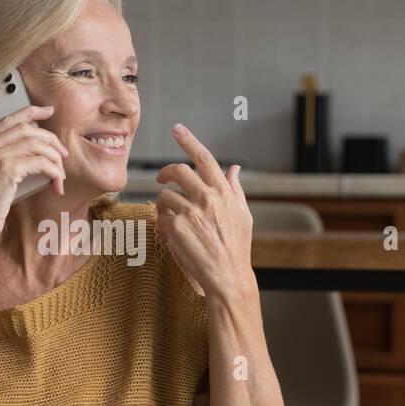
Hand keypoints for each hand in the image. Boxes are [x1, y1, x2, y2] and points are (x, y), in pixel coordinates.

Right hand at [0, 105, 67, 243]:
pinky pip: (40, 162)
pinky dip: (54, 172)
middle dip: (49, 138)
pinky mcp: (6, 170)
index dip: (30, 112)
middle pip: (26, 129)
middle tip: (62, 153)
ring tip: (61, 173)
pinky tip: (57, 183)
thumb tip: (30, 151)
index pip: (7, 120)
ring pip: (36, 144)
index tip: (48, 111)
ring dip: (54, 158)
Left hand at [155, 124, 254, 301]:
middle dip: (165, 172)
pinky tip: (172, 235)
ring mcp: (190, 212)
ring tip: (172, 218)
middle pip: (178, 171)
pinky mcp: (176, 227)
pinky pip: (161, 217)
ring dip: (164, 205)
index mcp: (224, 192)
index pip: (204, 158)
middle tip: (161, 178)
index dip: (189, 140)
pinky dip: (163, 224)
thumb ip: (235, 189)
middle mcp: (207, 198)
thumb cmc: (237, 247)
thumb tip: (234, 169)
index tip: (178, 129)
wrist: (228, 276)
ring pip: (165, 196)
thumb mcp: (243, 215)